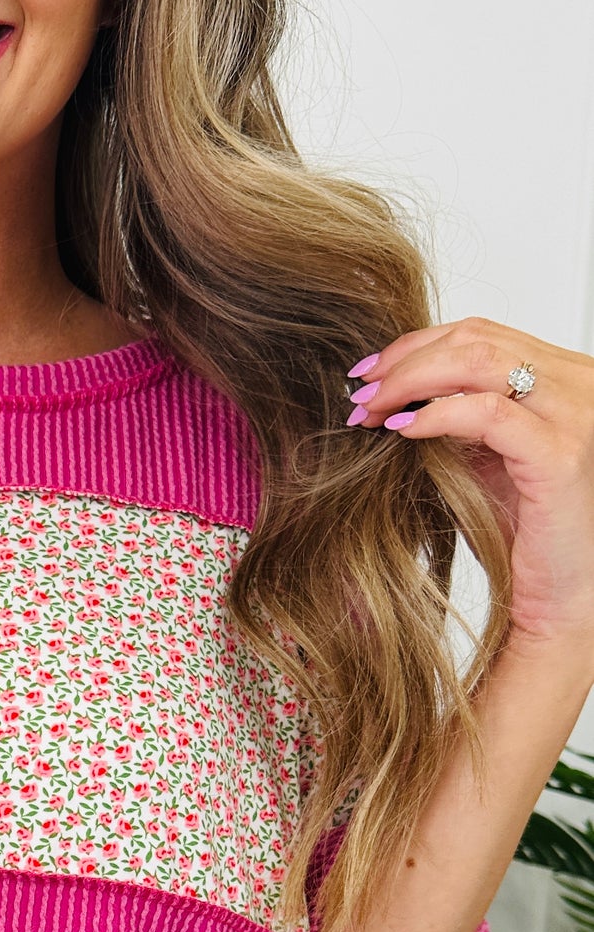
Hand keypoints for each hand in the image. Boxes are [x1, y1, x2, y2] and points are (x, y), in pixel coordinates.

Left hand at [345, 317, 593, 661]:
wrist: (556, 597)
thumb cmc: (521, 532)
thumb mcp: (479, 458)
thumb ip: (452, 418)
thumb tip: (389, 393)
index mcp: (562, 377)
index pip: (482, 334)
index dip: (416, 346)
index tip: (368, 374)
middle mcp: (579, 385)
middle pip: (478, 339)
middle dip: (405, 361)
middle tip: (360, 392)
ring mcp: (577, 416)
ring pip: (481, 362)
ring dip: (411, 382)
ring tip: (371, 410)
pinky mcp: (561, 456)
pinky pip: (489, 413)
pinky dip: (437, 415)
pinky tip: (402, 431)